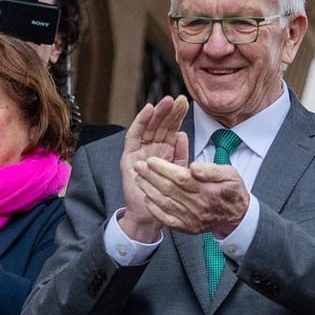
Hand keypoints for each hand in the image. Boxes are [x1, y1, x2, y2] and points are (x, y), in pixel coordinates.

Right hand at [117, 95, 188, 241]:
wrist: (150, 215)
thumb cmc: (165, 195)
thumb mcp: (178, 173)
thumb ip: (180, 154)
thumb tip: (183, 135)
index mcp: (164, 151)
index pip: (171, 129)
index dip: (178, 116)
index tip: (186, 103)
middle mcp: (151, 148)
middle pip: (161, 125)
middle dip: (169, 111)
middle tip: (179, 99)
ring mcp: (139, 151)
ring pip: (149, 127)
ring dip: (157, 113)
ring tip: (167, 101)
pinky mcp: (128, 157)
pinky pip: (134, 136)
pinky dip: (140, 122)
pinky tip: (148, 110)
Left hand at [135, 155, 249, 237]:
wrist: (237, 217)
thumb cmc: (232, 192)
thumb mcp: (230, 174)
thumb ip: (211, 169)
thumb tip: (193, 167)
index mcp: (206, 190)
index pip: (179, 178)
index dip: (163, 169)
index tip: (151, 161)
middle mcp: (197, 206)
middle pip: (168, 189)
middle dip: (150, 176)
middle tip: (138, 166)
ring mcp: (190, 218)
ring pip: (164, 203)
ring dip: (149, 190)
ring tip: (138, 178)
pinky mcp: (186, 227)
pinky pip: (166, 219)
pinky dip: (155, 209)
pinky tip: (147, 198)